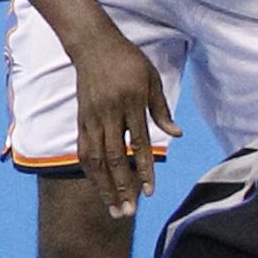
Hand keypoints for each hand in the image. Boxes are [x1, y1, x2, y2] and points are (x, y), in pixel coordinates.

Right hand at [75, 33, 183, 218]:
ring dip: (104, 187)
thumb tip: (177, 134)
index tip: (150, 191)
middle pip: (114, 157)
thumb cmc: (128, 61)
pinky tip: (98, 187)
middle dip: (122, 187)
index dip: (144, 169)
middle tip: (129, 212)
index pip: (139, 143)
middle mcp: (109, 113)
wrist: (93, 45)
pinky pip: (84, 150)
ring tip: (113, 209)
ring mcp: (92, 117)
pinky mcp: (81, 119)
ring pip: (95, 159)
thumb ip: (161, 109)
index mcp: (131, 102)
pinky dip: (90, 171)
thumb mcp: (152, 79)